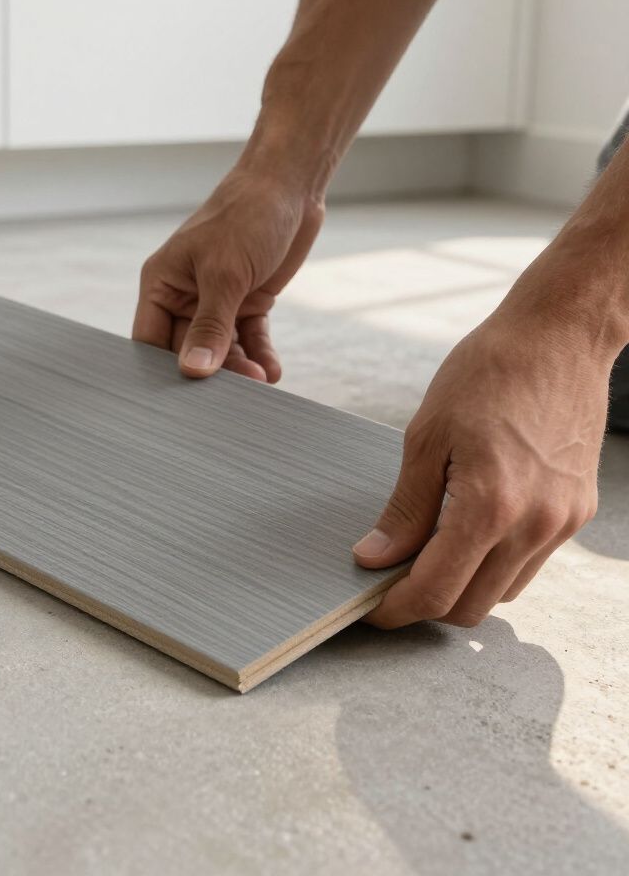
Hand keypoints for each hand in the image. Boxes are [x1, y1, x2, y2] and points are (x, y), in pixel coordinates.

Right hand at [133, 164, 324, 381]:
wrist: (290, 186)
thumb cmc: (245, 215)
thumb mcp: (224, 274)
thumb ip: (210, 326)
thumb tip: (194, 370)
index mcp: (162, 282)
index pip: (149, 339)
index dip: (161, 368)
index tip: (179, 397)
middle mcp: (185, 294)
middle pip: (187, 349)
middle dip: (210, 371)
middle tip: (231, 393)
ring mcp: (217, 300)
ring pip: (221, 348)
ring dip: (239, 367)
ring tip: (259, 381)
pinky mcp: (248, 300)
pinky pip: (249, 338)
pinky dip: (260, 354)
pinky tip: (272, 370)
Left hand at [353, 304, 607, 627]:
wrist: (559, 337)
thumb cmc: (486, 373)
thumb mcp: (426, 437)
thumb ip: (404, 509)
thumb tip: (374, 558)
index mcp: (489, 507)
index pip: (436, 591)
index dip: (396, 608)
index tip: (370, 606)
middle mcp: (534, 526)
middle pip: (471, 606)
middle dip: (425, 605)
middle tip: (389, 580)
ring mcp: (561, 522)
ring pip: (503, 591)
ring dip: (461, 587)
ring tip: (424, 552)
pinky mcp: (576, 512)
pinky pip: (529, 563)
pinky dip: (493, 563)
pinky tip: (465, 531)